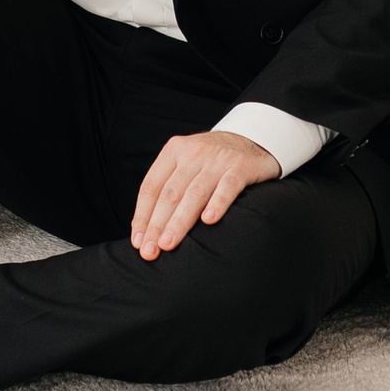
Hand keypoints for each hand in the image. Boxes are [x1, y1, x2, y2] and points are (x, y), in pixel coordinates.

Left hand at [130, 129, 280, 261]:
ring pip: (194, 193)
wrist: (252, 139)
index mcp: (174, 151)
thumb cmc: (211, 161)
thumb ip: (168, 187)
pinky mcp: (241, 166)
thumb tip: (144, 229)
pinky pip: (227, 186)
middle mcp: (193, 152)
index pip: (151, 186)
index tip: (138, 241)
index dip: (142, 215)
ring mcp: (218, 159)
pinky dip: (217, 203)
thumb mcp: (186, 163)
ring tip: (169, 243)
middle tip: (150, 251)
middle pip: (170, 193)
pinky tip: (209, 221)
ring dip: (179, 221)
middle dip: (157, 225)